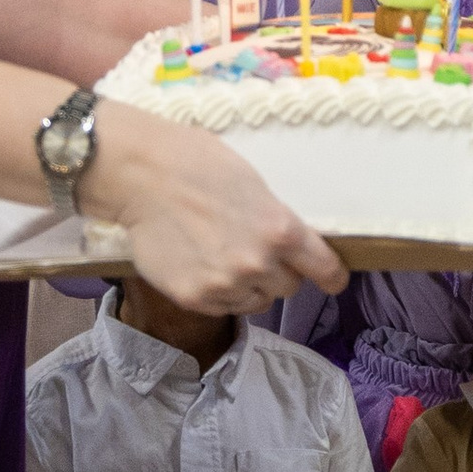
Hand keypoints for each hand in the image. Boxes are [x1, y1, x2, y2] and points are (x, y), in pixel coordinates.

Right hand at [91, 109, 345, 319]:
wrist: (141, 176)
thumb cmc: (198, 164)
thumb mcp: (255, 185)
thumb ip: (277, 221)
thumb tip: (290, 244)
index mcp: (281, 230)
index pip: (325, 269)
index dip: (331, 275)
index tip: (331, 279)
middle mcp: (259, 264)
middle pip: (289, 287)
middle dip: (279, 272)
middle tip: (255, 251)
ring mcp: (226, 285)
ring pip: (257, 301)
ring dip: (249, 286)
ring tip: (224, 259)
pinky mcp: (195, 298)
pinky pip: (224, 307)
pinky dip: (220, 293)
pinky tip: (203, 267)